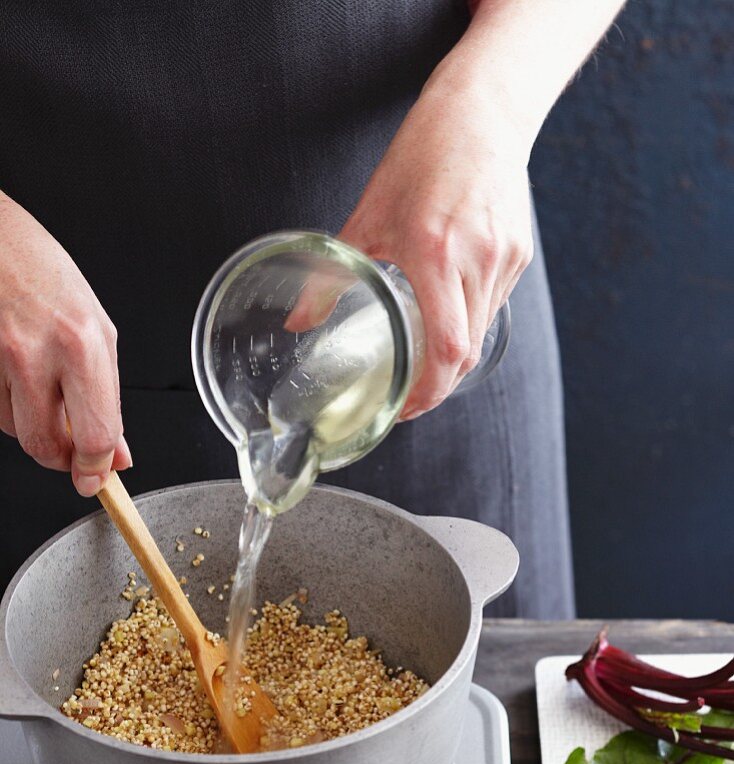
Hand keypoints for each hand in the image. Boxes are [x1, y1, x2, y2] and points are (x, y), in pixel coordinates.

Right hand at [0, 193, 130, 493]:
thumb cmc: (44, 273)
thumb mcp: (96, 331)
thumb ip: (109, 397)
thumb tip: (117, 454)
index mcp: (81, 344)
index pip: (94, 433)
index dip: (95, 468)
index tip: (96, 479)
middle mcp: (35, 353)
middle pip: (46, 446)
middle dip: (62, 459)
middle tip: (72, 451)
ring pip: (14, 431)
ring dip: (32, 427)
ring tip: (41, 389)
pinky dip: (7, 407)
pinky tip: (14, 375)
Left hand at [340, 72, 533, 418]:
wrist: (482, 113)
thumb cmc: (420, 158)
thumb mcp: (367, 216)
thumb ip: (331, 276)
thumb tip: (297, 322)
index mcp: (435, 252)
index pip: (446, 348)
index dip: (429, 391)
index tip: (406, 408)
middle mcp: (476, 260)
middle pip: (466, 352)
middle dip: (437, 384)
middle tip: (409, 396)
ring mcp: (504, 259)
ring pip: (480, 332)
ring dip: (451, 354)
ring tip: (422, 359)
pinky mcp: (518, 255)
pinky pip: (492, 307)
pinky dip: (467, 322)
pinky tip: (446, 314)